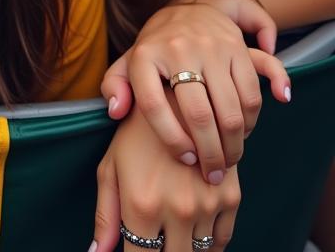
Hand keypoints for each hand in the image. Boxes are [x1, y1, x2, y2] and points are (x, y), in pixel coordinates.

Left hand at [93, 106, 240, 251]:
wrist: (177, 100)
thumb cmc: (135, 136)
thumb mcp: (111, 168)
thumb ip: (105, 216)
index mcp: (142, 205)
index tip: (134, 251)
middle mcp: (177, 210)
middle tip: (155, 239)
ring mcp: (207, 205)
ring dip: (185, 247)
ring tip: (171, 232)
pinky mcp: (230, 198)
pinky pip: (223, 240)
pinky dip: (209, 243)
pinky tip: (193, 230)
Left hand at [101, 0, 290, 182]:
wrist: (189, 8)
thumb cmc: (155, 49)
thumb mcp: (128, 62)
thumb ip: (114, 86)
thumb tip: (116, 112)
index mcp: (144, 55)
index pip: (152, 105)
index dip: (170, 139)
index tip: (184, 159)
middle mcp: (177, 48)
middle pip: (199, 114)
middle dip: (210, 153)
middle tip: (212, 173)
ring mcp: (210, 46)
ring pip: (231, 110)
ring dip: (234, 144)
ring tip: (228, 159)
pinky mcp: (237, 48)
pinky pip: (252, 94)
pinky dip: (252, 121)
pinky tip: (244, 133)